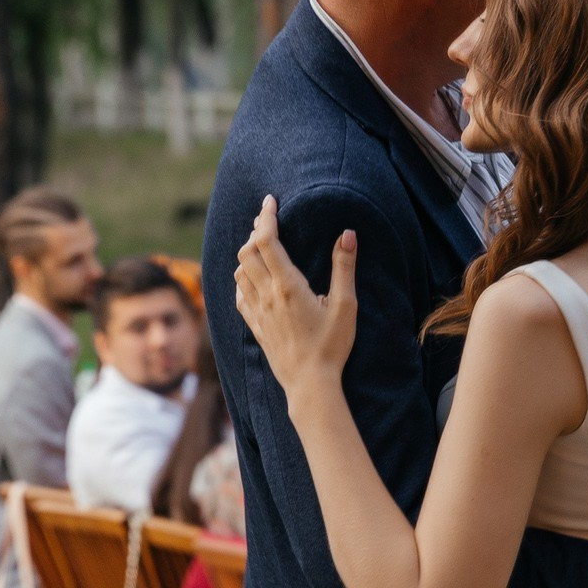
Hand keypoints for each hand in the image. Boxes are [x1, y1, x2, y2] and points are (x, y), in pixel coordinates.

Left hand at [235, 197, 359, 397]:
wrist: (310, 385)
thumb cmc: (331, 346)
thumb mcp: (346, 306)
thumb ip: (344, 268)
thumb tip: (348, 234)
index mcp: (287, 286)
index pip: (267, 241)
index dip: (266, 217)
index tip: (270, 201)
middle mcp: (266, 295)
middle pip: (248, 252)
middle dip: (256, 232)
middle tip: (268, 221)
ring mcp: (257, 312)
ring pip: (240, 272)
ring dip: (247, 254)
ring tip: (261, 245)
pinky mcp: (256, 327)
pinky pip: (239, 295)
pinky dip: (242, 278)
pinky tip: (251, 280)